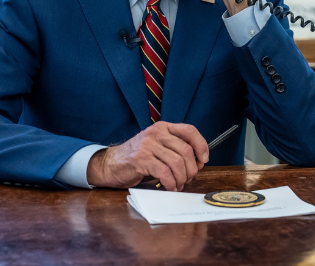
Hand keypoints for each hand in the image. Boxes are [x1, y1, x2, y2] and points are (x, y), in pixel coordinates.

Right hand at [86, 122, 208, 190]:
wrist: (111, 164)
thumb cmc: (138, 158)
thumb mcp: (158, 147)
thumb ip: (175, 150)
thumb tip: (198, 163)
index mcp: (163, 127)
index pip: (190, 130)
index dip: (201, 145)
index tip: (204, 160)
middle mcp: (157, 133)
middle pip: (186, 150)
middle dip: (191, 169)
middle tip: (188, 179)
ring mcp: (148, 145)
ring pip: (177, 162)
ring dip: (182, 178)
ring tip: (178, 185)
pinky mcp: (141, 159)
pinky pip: (165, 173)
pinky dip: (171, 183)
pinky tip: (169, 187)